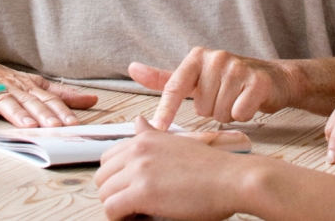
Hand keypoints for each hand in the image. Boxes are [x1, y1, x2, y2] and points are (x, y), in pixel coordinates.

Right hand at [0, 50, 97, 127]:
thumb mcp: (31, 83)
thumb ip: (60, 94)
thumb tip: (91, 99)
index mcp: (26, 86)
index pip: (47, 98)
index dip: (61, 110)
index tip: (74, 123)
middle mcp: (10, 86)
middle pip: (29, 101)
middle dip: (44, 114)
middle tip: (57, 127)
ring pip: (5, 102)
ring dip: (17, 114)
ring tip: (28, 126)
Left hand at [95, 116, 240, 220]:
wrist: (232, 179)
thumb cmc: (212, 168)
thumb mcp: (177, 143)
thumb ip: (153, 135)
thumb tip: (138, 122)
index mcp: (145, 138)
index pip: (108, 158)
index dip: (116, 178)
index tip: (131, 190)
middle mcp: (138, 149)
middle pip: (102, 176)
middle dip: (114, 193)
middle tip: (134, 206)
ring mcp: (139, 169)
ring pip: (104, 194)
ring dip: (117, 207)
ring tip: (139, 213)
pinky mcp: (142, 192)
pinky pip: (111, 210)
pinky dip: (120, 219)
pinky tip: (140, 219)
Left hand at [130, 47, 294, 130]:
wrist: (274, 78)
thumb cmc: (229, 81)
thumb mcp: (195, 78)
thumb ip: (164, 78)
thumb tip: (132, 69)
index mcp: (197, 57)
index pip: (174, 87)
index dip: (165, 110)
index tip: (157, 130)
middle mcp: (216, 57)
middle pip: (201, 108)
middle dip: (211, 110)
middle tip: (223, 99)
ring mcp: (238, 68)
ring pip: (219, 113)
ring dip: (227, 114)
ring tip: (235, 100)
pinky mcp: (257, 81)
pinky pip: (239, 114)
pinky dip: (243, 115)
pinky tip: (248, 103)